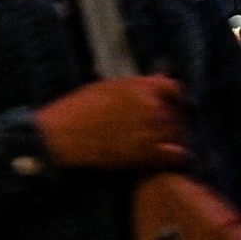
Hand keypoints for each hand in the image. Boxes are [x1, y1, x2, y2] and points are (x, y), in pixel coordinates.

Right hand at [33, 76, 193, 172]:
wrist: (62, 136)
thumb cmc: (78, 110)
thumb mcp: (107, 87)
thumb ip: (135, 86)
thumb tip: (158, 80)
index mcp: (141, 86)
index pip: (174, 88)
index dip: (176, 98)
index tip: (177, 106)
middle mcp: (150, 106)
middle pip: (177, 113)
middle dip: (176, 120)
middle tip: (170, 129)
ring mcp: (149, 131)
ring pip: (178, 135)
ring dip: (176, 139)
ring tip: (168, 145)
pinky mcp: (144, 155)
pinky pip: (176, 157)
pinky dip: (176, 158)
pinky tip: (170, 159)